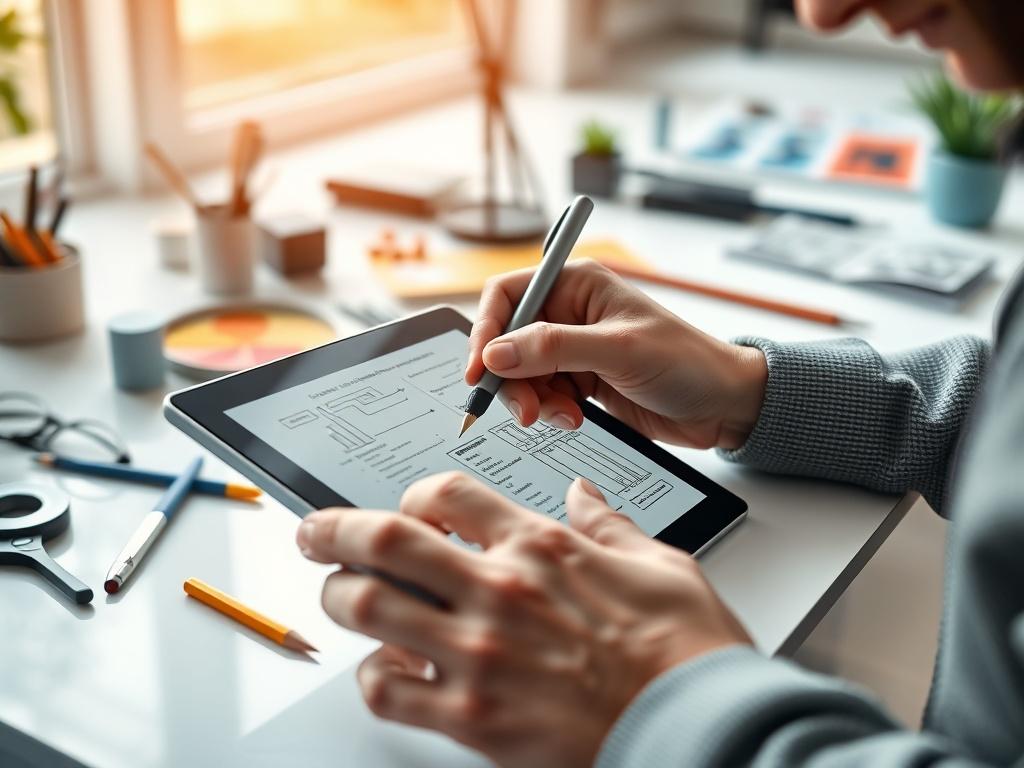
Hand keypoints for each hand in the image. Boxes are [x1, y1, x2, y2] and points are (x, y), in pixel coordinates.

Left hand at [298, 472, 751, 767]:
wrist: (701, 729)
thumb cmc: (686, 651)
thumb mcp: (659, 563)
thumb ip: (609, 523)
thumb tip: (583, 495)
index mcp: (542, 546)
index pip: (445, 493)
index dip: (413, 496)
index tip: (407, 510)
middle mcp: (500, 590)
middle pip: (385, 541)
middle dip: (333, 530)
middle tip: (313, 534)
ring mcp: (479, 655)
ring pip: (371, 608)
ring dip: (340, 597)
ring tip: (338, 595)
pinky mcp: (473, 719)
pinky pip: (388, 692)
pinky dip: (372, 678)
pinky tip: (384, 673)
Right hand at [466, 259, 767, 449]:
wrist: (724, 406)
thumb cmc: (687, 363)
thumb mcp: (619, 351)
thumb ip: (554, 348)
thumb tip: (494, 354)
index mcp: (576, 285)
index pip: (506, 295)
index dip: (485, 331)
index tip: (480, 372)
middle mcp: (568, 312)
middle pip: (506, 341)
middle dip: (511, 378)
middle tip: (527, 412)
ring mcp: (572, 349)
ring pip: (519, 374)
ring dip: (533, 400)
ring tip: (565, 416)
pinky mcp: (579, 380)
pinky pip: (541, 395)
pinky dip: (550, 412)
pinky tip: (578, 419)